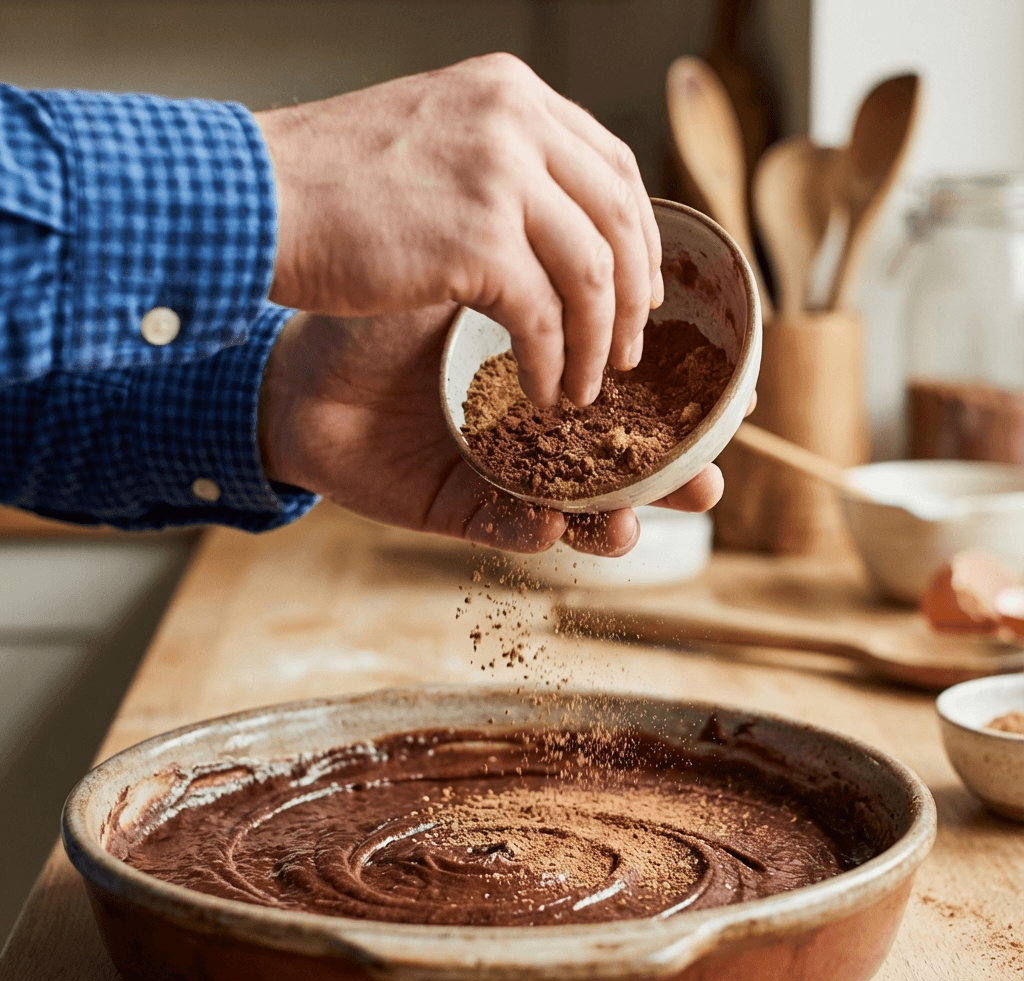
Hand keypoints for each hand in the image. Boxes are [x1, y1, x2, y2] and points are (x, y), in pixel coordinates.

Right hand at [254, 52, 662, 409]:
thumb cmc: (327, 183)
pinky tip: (542, 390)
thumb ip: (496, 162)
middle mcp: (515, 121)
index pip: (611, 165)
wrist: (254, 198)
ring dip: (600, 341)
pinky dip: (552, 362)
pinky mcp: (477, 241)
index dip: (637, 236)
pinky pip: (543, 317)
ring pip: (592, 274)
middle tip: (630, 350)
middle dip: (633, 296)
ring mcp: (499, 176)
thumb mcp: (430, 139)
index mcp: (510, 94)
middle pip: (618, 218)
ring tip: (588, 385)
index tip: (638, 289)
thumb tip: (548, 213)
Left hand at [258, 307, 727, 555]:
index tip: (732, 401)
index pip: (632, 389)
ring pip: (575, 506)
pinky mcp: (456, 507)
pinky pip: (499, 528)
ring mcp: (500, 471)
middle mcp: (537, 424)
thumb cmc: (376, 310)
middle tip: (707, 480)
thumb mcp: (458, 272)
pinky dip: (526, 531)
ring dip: (614, 519)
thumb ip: (527, 273)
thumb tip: (606, 263)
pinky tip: (545, 526)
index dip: (682, 401)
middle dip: (669, 473)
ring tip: (633, 519)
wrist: (293, 366)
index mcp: (552, 366)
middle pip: (621, 457)